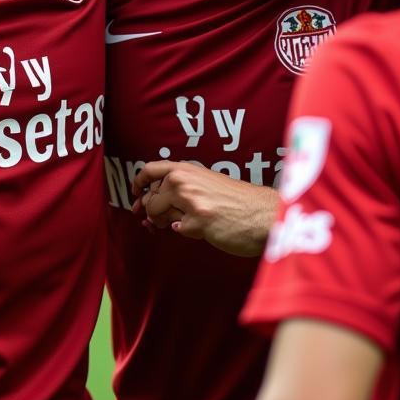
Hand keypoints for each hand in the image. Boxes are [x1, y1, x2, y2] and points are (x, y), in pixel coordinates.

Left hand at [132, 160, 279, 256]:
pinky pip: (176, 228)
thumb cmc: (239, 200)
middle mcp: (186, 180)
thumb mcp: (208, 182)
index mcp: (189, 168)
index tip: (136, 193)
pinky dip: (184, 231)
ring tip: (182, 223)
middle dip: (151, 212)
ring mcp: (191, 200)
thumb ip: (183, 187)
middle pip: (151, 198)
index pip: (150, 169)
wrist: (264, 212)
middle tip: (157, 221)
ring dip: (163, 222)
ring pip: (157, 214)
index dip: (139, 183)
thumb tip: (149, 205)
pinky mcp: (198, 220)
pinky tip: (199, 229)